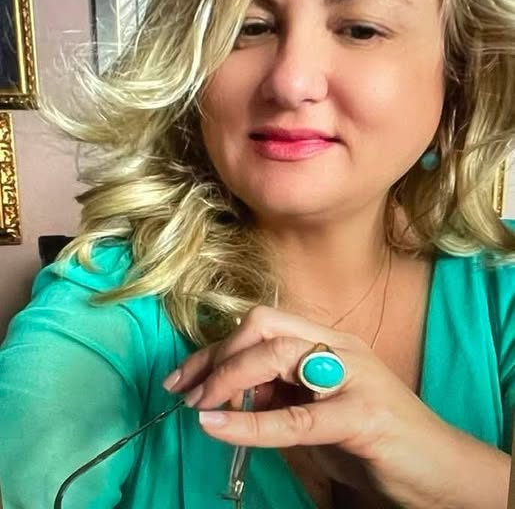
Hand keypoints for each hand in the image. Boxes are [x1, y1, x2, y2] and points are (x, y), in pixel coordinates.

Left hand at [163, 306, 508, 508]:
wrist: (436, 470)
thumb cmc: (371, 439)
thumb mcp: (315, 409)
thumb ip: (278, 393)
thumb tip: (225, 393)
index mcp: (327, 341)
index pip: (260, 324)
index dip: (216, 348)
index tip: (183, 378)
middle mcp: (338, 347)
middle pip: (263, 327)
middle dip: (218, 356)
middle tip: (188, 393)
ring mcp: (353, 376)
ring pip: (275, 356)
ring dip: (227, 380)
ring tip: (200, 408)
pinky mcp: (362, 415)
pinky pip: (295, 417)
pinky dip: (249, 423)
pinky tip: (216, 426)